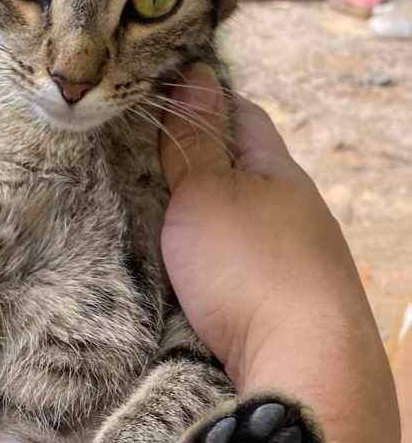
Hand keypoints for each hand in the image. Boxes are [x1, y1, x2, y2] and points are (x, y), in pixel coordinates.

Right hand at [159, 65, 394, 431]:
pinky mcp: (286, 307)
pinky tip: (187, 276)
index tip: (159, 99)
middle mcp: (295, 212)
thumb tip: (199, 76)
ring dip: (204, 222)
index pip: (242, 117)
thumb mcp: (206, 194)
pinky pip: (242, 270)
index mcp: (280, 173)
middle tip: (138, 163)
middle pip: (241, 173)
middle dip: (196, 166)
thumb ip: (195, 143)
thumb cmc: (252, 270)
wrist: (304, 366)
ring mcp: (296, 261)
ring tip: (152, 221)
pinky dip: (214, 264)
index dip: (202, 101)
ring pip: (242, 225)